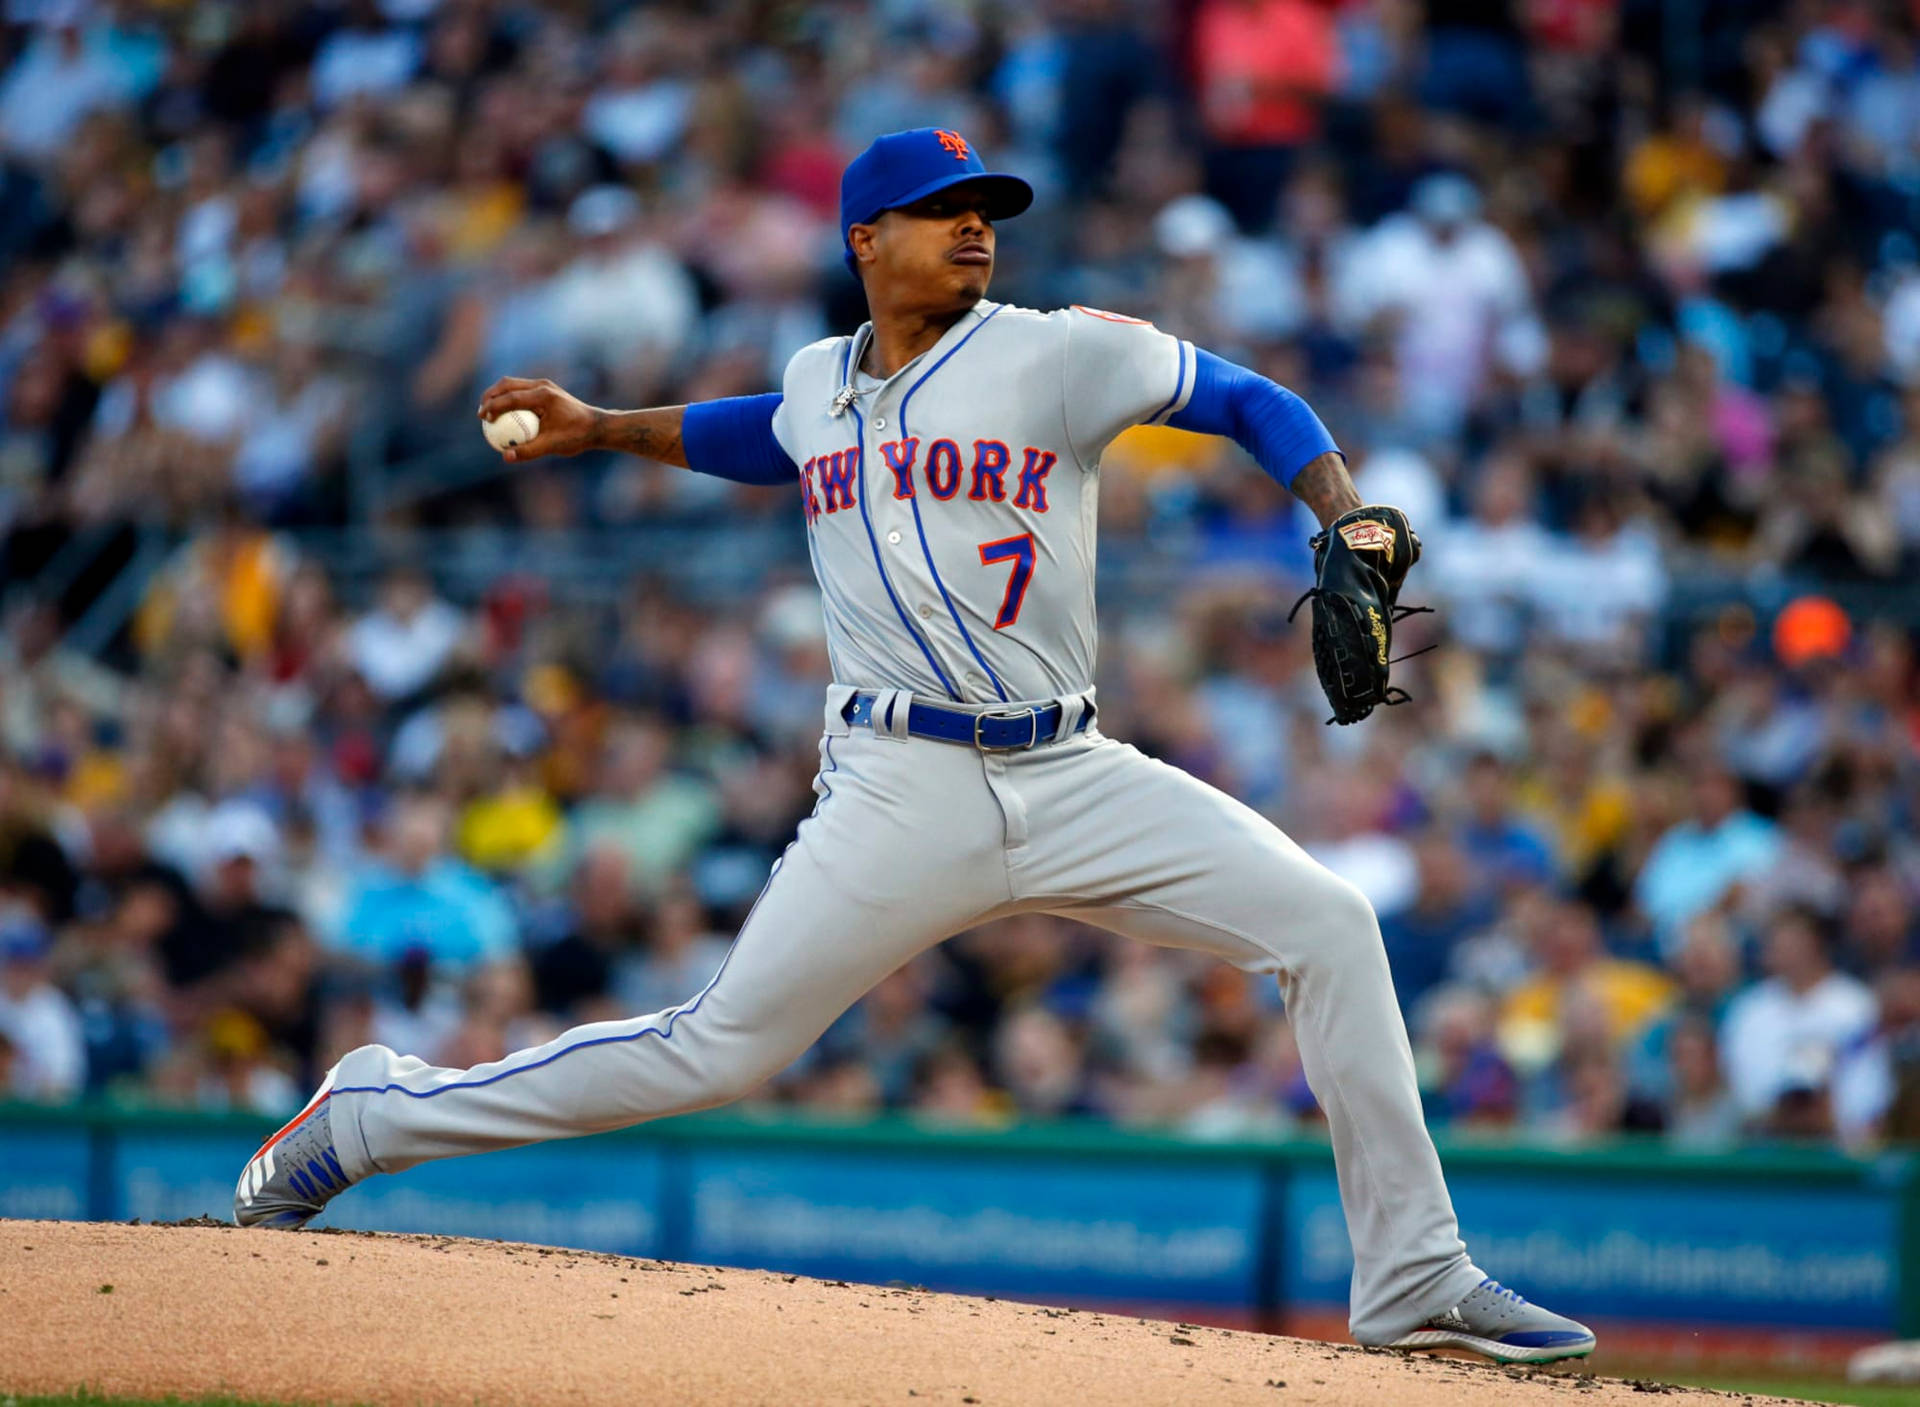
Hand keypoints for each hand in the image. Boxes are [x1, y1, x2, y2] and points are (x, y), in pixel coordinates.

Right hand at [476, 377, 600, 462]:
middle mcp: (542, 386)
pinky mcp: (544, 391)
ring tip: (486, 412)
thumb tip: (505, 456)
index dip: (493, 406)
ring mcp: (543, 386)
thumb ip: (529, 451)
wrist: (596, 426)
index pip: (511, 397)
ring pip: (512, 385)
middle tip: (480, 413)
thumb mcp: (553, 446)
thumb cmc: (577, 436)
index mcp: (543, 395)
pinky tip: (503, 416)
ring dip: (497, 395)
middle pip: (507, 384)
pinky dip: (508, 400)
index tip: (482, 418)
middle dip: (489, 396)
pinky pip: (520, 392)